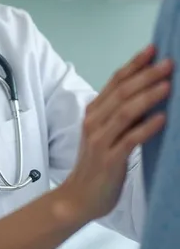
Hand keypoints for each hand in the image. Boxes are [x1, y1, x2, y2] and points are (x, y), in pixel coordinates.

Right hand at [62, 44, 172, 221]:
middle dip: (146, 76)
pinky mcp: (109, 159)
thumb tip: (148, 95)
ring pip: (126, 112)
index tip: (153, 50)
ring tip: (168, 85)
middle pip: (122, 92)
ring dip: (148, 96)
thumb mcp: (106, 134)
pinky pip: (130, 139)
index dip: (134, 64)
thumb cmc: (97, 166)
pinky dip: (146, 127)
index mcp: (94, 112)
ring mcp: (100, 140)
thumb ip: (122, 115)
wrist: (79, 197)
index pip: (115, 81)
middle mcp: (94, 121)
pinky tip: (162, 119)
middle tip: (168, 64)